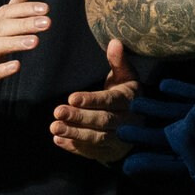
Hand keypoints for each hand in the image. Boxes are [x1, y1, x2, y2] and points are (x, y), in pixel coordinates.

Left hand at [51, 39, 138, 163]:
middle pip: (102, 121)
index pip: (110, 101)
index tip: (71, 98)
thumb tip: (115, 41)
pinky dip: (75, 147)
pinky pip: (91, 152)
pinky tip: (59, 140)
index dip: (91, 100)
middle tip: (57, 112)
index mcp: (130, 101)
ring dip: (75, 133)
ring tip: (54, 127)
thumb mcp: (126, 77)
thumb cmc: (126, 95)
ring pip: (96, 138)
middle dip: (79, 117)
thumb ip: (118, 61)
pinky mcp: (109, 153)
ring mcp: (119, 140)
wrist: (140, 126)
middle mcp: (127, 122)